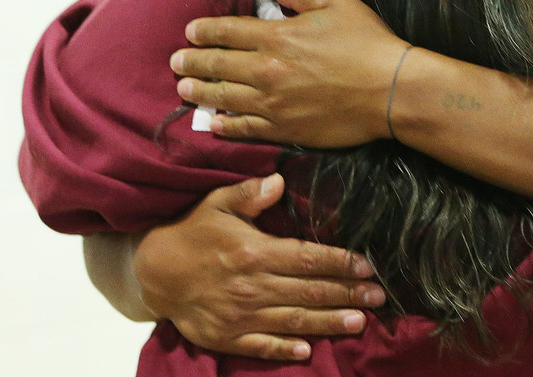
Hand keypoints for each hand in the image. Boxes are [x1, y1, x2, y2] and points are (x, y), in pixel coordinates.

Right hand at [134, 174, 385, 360]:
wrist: (152, 271)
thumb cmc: (192, 231)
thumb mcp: (216, 203)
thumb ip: (249, 194)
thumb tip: (278, 181)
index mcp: (255, 252)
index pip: (308, 258)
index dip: (340, 262)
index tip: (368, 265)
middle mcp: (253, 286)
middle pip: (309, 292)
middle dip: (347, 293)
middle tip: (380, 296)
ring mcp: (240, 315)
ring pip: (294, 320)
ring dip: (329, 322)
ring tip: (360, 322)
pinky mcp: (227, 336)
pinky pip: (261, 345)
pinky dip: (285, 349)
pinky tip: (308, 351)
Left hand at [169, 0, 410, 147]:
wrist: (392, 91)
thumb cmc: (369, 43)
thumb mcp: (338, 4)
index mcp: (278, 36)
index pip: (228, 31)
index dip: (204, 31)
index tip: (190, 32)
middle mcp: (267, 70)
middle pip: (217, 65)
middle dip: (192, 62)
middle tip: (175, 62)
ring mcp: (273, 103)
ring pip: (223, 97)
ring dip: (200, 92)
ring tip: (184, 89)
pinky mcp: (284, 129)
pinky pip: (244, 128)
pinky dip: (225, 125)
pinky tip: (214, 122)